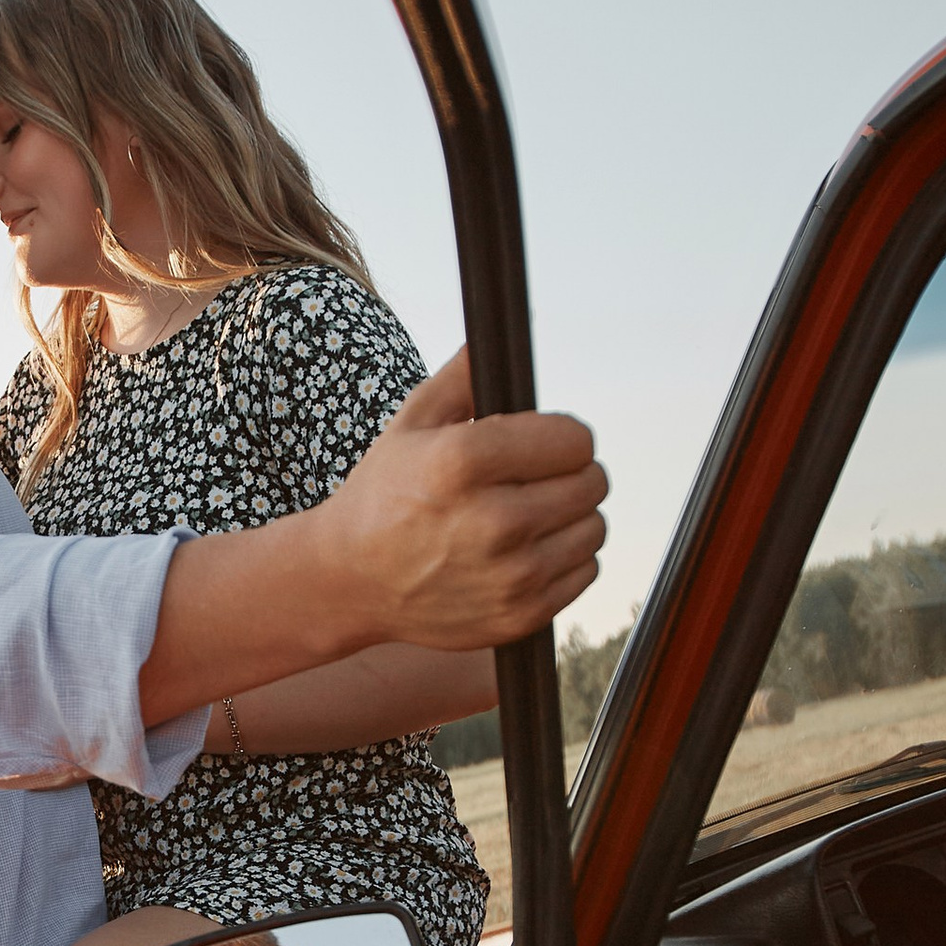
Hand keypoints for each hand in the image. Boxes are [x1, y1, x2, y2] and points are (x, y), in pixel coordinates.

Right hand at [313, 349, 606, 650]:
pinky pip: (585, 571)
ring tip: (534, 514)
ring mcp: (510, 575)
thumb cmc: (382, 497)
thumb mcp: (410, 424)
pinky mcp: (520, 614)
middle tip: (539, 478)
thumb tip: (496, 331)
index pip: (575, 439)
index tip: (546, 443)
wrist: (351, 582)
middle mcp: (493, 521)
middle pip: (592, 482)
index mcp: (464, 462)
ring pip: (594, 528)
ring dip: (573, 517)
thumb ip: (463, 377)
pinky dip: (567, 558)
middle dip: (571, 473)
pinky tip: (530, 550)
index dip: (564, 436)